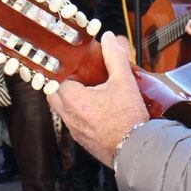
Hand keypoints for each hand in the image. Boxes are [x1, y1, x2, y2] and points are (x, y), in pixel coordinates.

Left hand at [47, 33, 147, 168]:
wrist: (136, 151)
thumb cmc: (128, 119)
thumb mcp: (124, 82)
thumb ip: (115, 57)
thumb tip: (109, 39)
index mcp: (72, 100)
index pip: (55, 79)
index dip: (63, 69)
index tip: (73, 64)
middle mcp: (68, 117)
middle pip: (54, 95)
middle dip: (64, 84)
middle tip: (80, 76)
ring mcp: (75, 131)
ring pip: (64, 110)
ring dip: (72, 100)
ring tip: (91, 91)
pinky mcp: (83, 141)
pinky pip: (75, 123)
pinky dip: (81, 114)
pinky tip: (98, 110)